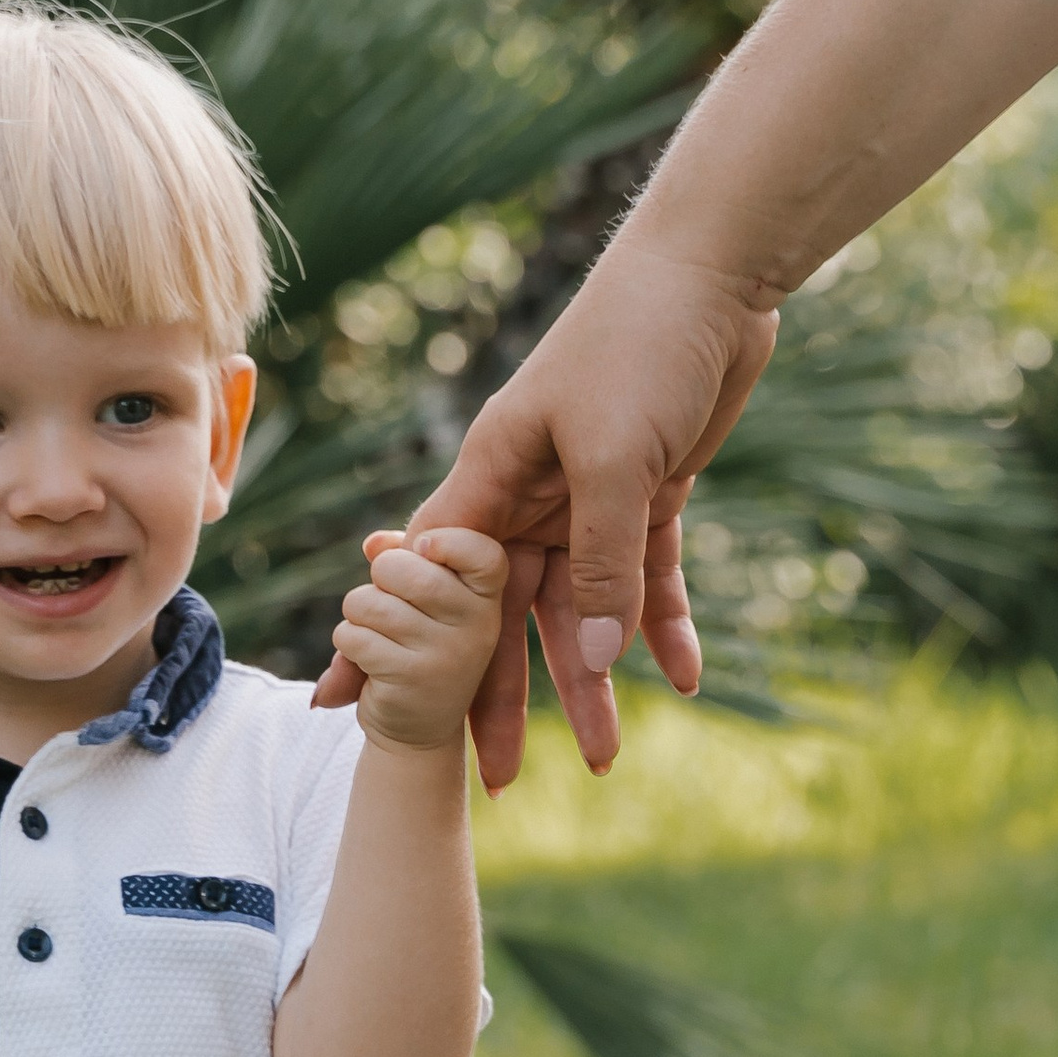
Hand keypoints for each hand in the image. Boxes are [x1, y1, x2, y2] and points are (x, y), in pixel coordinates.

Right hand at [314, 237, 778, 783]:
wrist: (715, 274)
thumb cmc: (639, 344)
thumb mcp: (612, 461)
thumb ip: (601, 566)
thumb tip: (590, 664)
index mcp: (493, 478)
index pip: (424, 581)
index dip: (382, 646)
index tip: (342, 707)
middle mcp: (529, 497)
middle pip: (501, 619)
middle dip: (498, 700)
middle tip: (497, 782)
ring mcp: (587, 499)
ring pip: (581, 613)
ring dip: (592, 684)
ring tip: (604, 759)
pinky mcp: (648, 495)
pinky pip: (649, 577)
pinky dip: (665, 626)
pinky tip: (684, 677)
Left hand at [331, 525, 510, 758]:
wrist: (420, 731)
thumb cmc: (419, 647)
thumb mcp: (424, 601)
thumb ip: (406, 560)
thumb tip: (374, 543)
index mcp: (486, 597)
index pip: (483, 554)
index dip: (449, 540)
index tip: (423, 549)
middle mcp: (476, 623)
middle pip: (402, 567)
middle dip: (379, 577)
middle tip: (388, 600)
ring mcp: (447, 653)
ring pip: (369, 602)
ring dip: (358, 614)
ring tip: (379, 635)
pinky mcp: (411, 678)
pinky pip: (354, 636)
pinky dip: (347, 642)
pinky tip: (368, 661)